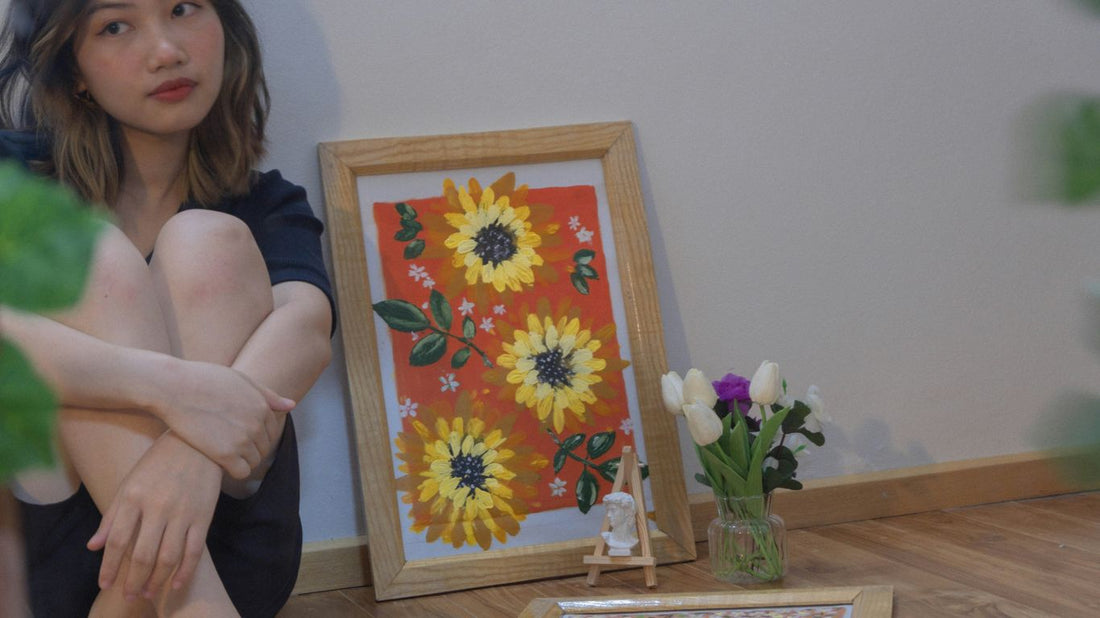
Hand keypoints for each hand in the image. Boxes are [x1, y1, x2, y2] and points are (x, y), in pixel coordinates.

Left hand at [87, 433, 220, 599]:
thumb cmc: (158, 463)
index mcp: (134, 497)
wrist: (197, 443)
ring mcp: (183, 512)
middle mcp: (157, 506)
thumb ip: (112, 516)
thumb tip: (93, 547)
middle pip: (142, 555)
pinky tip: (176, 584)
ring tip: (148, 593)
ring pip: (168, 557)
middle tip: (129, 596)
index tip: (104, 584)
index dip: (108, 566)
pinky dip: (185, 571)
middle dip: (133, 581)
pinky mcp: (204, 516)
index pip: (116, 541)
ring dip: (156, 581)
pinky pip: (194, 550)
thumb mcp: (130, 483)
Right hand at [157, 360, 293, 478]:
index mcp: (262, 406)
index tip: (239, 434)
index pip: (272, 431)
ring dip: (242, 460)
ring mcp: (242, 440)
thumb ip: (267, 395)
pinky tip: (220, 462)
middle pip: (264, 448)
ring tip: (223, 452)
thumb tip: (292, 405)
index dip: (257, 435)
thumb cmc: (204, 380)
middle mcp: (257, 424)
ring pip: (254, 462)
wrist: (173, 388)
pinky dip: (233, 470)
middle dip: (251, 448)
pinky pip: (241, 472)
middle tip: (229, 444)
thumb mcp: (240, 380)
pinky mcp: (225, 454)